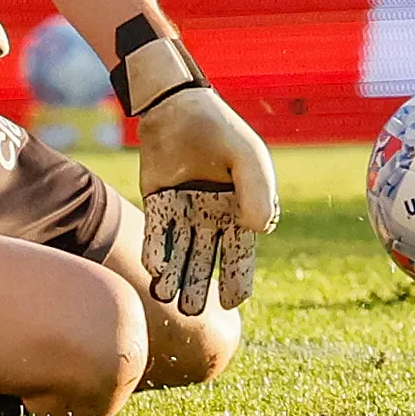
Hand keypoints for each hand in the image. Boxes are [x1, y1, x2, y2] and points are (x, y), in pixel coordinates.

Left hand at [136, 84, 277, 313]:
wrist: (178, 105)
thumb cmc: (221, 130)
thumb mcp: (248, 158)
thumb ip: (258, 192)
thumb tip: (259, 231)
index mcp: (242, 209)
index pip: (241, 254)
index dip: (238, 280)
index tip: (232, 303)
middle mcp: (213, 215)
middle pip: (208, 261)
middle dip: (200, 288)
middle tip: (193, 311)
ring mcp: (185, 210)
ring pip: (181, 253)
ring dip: (175, 277)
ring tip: (169, 300)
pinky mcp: (159, 202)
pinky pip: (157, 234)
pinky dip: (156, 252)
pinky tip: (155, 269)